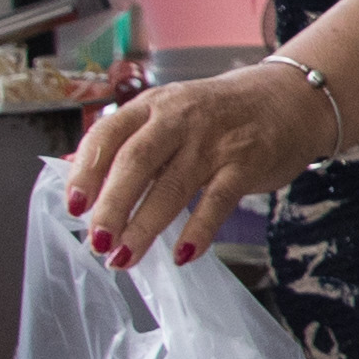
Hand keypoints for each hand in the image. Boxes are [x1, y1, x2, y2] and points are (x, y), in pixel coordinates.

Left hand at [59, 55, 337, 267]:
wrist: (290, 99)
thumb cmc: (219, 113)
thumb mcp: (168, 112)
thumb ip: (124, 141)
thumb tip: (68, 168)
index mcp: (151, 105)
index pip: (107, 134)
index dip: (86, 171)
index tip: (73, 206)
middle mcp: (179, 119)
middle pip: (136, 161)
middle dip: (112, 205)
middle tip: (97, 241)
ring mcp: (214, 141)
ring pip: (173, 186)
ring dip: (145, 226)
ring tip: (124, 259)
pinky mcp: (245, 164)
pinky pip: (218, 201)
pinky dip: (199, 230)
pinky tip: (183, 255)